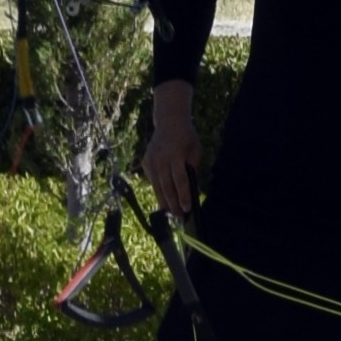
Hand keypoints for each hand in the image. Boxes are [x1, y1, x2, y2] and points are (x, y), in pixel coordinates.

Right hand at [145, 78, 197, 220]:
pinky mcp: (145, 162)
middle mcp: (160, 159)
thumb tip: (191, 190)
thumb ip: (192, 169)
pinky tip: (164, 200)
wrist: (169, 122)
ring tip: (170, 214)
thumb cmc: (187, 137)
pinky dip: (158, 190)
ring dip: (164, 202)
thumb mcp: (195, 150)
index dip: (183, 196)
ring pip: (157, 187)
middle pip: (167, 187)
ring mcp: (151, 161)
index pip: (180, 180)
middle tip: (179, 218)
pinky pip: (153, 180)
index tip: (187, 209)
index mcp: (175, 155)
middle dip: (173, 204)